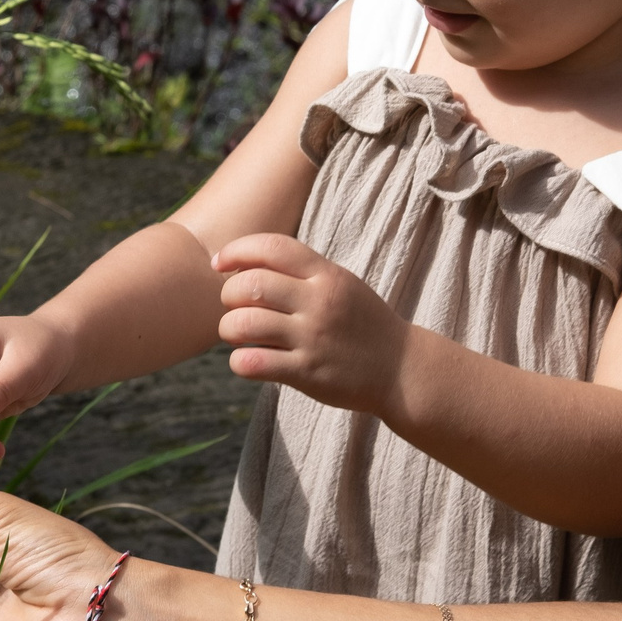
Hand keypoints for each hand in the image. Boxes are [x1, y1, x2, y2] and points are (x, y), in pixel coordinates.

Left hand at [213, 234, 410, 415]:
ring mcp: (312, 338)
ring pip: (244, 324)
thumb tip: (247, 262)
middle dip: (228, 294)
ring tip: (236, 334)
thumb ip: (302, 271)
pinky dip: (239, 361)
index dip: (237, 250)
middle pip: (249, 285)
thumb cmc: (362, 323)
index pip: (272, 247)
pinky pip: (253, 363)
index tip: (219, 263)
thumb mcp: (342, 283)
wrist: (402, 369)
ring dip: (228, 328)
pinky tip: (247, 360)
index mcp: (326, 275)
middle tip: (232, 306)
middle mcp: (318, 303)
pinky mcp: (307, 373)